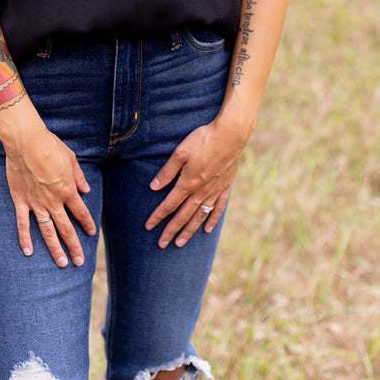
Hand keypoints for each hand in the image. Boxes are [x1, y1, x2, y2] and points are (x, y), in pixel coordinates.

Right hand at [3, 117, 96, 267]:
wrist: (26, 142)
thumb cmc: (50, 146)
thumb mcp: (71, 158)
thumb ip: (78, 176)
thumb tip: (86, 189)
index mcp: (67, 190)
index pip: (80, 212)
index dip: (87, 224)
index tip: (92, 233)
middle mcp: (53, 201)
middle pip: (66, 229)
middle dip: (74, 246)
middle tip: (79, 262)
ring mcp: (36, 203)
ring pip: (47, 231)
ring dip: (55, 249)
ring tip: (61, 263)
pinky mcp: (21, 201)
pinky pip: (23, 224)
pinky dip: (25, 239)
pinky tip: (28, 252)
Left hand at [144, 121, 244, 247]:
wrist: (231, 135)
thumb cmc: (203, 140)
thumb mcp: (180, 152)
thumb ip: (167, 171)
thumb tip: (154, 187)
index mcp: (188, 183)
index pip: (169, 204)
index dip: (158, 216)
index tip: (149, 227)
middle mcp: (201, 191)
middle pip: (183, 215)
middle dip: (171, 230)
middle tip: (162, 244)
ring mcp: (215, 190)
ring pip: (200, 216)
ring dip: (189, 230)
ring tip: (180, 243)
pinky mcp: (226, 186)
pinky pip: (218, 208)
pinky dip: (212, 219)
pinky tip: (207, 229)